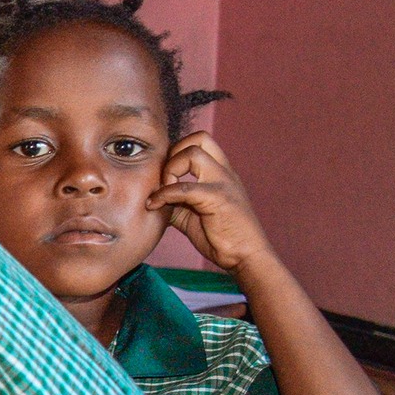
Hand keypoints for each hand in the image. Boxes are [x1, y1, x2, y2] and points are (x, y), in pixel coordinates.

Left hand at [147, 132, 272, 273]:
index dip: (176, 153)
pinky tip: (155, 206)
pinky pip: (184, 188)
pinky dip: (164, 194)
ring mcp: (223, 183)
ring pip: (193, 153)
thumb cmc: (220, 237)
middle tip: (165, 178)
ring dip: (170, 169)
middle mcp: (224, 172)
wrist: (245, 257)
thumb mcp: (191, 214)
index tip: (165, 177)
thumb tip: (150, 198)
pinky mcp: (218, 199)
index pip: (199, 142)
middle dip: (174, 152)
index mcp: (220, 172)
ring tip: (163, 191)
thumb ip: (174, 202)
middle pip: (199, 138)